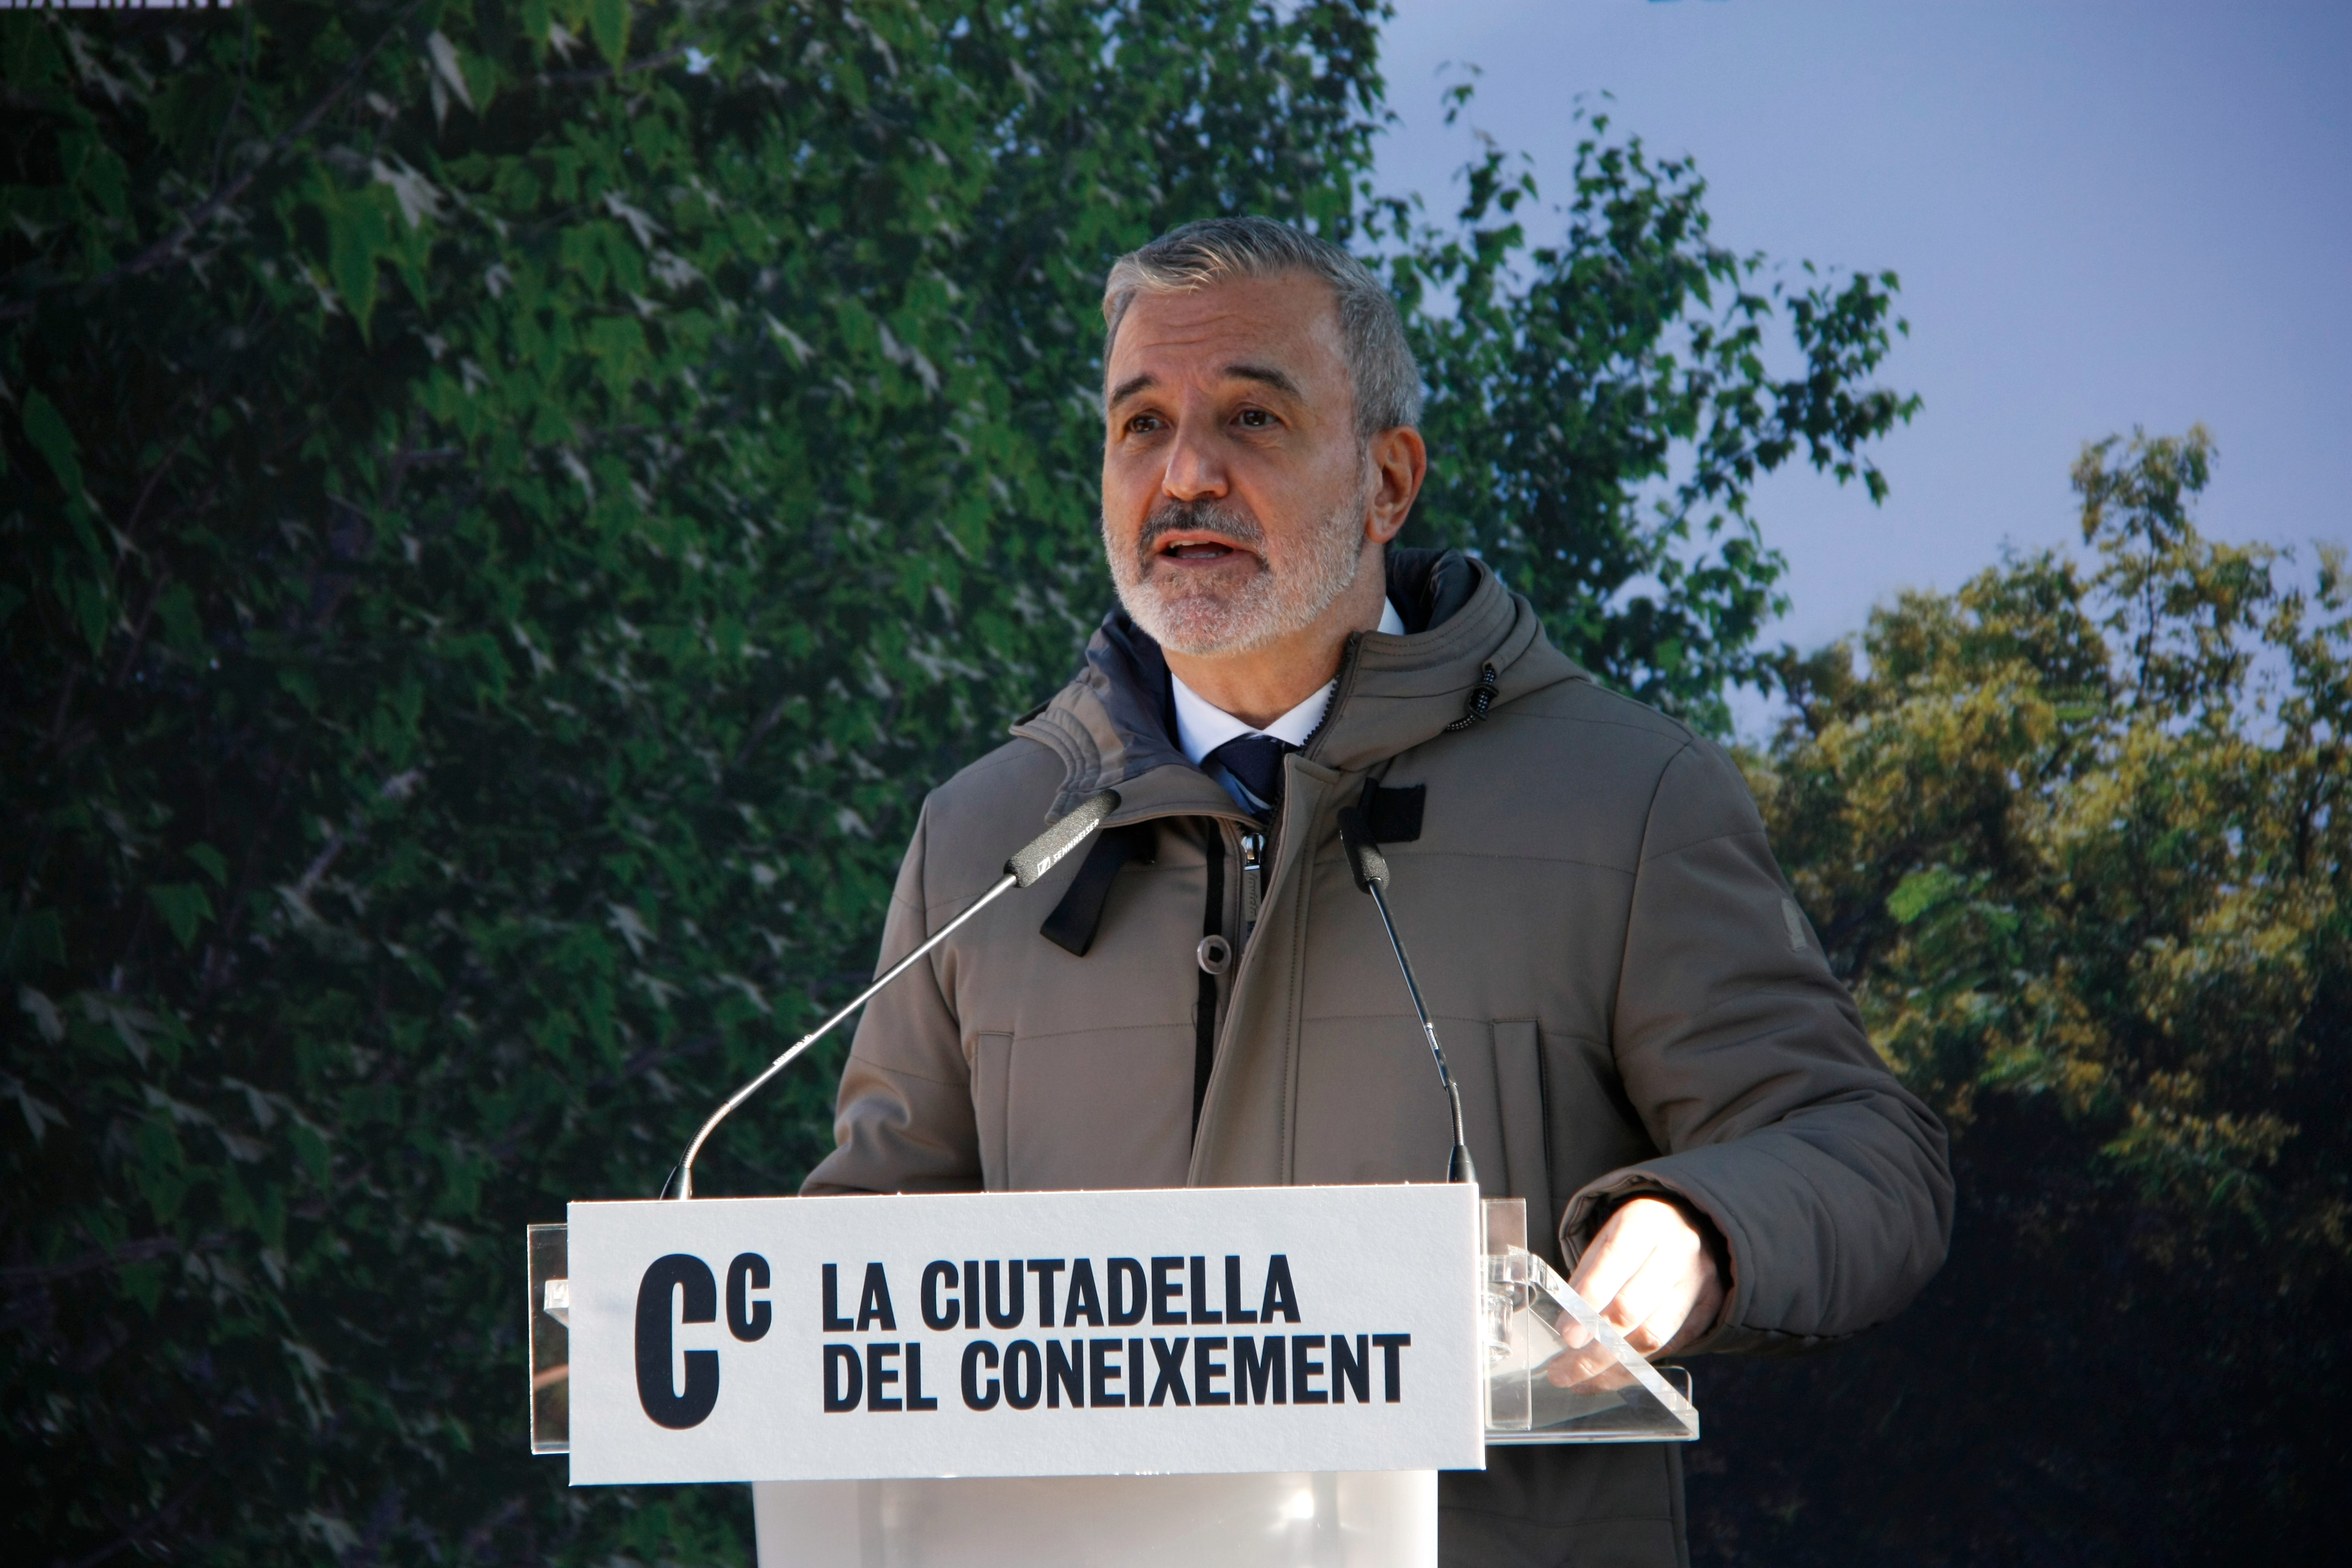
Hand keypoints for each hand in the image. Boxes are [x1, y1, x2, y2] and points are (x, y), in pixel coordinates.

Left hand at [1546, 1197, 1724, 1388]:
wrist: (1696, 1229)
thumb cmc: (1639, 1238)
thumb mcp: (1608, 1237)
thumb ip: (1587, 1276)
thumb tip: (1567, 1325)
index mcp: (1647, 1222)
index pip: (1617, 1261)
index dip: (1590, 1299)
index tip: (1567, 1336)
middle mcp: (1678, 1252)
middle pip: (1634, 1309)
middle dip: (1594, 1348)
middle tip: (1562, 1371)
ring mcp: (1698, 1284)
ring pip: (1652, 1336)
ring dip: (1612, 1367)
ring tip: (1579, 1381)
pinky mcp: (1708, 1311)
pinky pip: (1669, 1348)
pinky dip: (1635, 1368)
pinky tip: (1608, 1377)